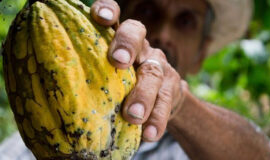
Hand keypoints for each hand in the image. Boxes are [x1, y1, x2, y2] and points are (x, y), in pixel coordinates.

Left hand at [91, 0, 186, 141]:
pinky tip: (149, 133)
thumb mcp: (106, 75)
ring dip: (143, 94)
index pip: (115, 17)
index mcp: (119, 40)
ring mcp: (159, 65)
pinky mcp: (172, 86)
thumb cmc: (122, 86)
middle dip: (127, 45)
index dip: (109, 10)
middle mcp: (141, 47)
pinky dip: (157, 118)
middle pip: (136, 34)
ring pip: (153, 72)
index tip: (100, 17)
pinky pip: (166, 100)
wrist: (160, 98)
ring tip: (133, 116)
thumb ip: (91, 73)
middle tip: (118, 62)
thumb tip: (52, 85)